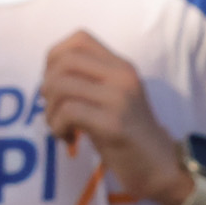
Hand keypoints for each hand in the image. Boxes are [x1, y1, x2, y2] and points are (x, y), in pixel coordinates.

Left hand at [43, 32, 194, 204]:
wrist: (159, 165)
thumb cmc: (128, 134)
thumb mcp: (113, 98)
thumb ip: (90, 81)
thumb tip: (48, 77)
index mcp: (121, 66)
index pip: (79, 38)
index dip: (55, 58)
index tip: (56, 85)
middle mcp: (122, 75)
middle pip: (64, 61)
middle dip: (46, 87)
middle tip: (54, 110)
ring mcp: (119, 98)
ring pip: (61, 86)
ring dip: (50, 112)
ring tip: (60, 128)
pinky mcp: (113, 123)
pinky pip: (69, 112)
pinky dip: (58, 127)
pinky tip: (69, 139)